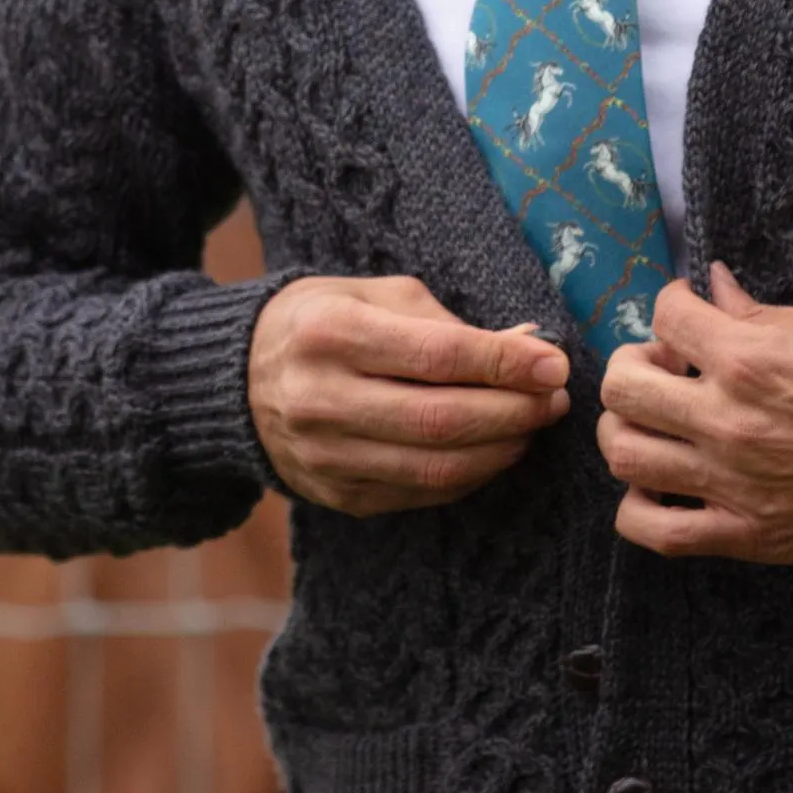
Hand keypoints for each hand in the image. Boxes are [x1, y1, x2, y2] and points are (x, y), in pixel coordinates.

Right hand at [249, 275, 570, 515]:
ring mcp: (325, 456)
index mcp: (330, 333)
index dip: (504, 362)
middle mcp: (320, 399)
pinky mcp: (336, 496)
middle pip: (441, 420)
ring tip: (533, 423)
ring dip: (501, 449)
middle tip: (555, 397)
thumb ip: (449, 323)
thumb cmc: (323, 321)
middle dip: (514, 411)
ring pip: (436, 468)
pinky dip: (470, 474)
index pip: (436, 355)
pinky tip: (494, 449)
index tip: (553, 361)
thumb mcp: (376, 297)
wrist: (237, 378)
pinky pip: (420, 494)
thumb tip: (530, 345)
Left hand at [598, 263, 792, 564]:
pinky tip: (659, 485)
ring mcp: (733, 482)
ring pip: (623, 455)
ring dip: (626, 429)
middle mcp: (729, 419)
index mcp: (749, 357)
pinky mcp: (749, 535)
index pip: (663, 315)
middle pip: (621, 386)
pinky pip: (656, 532)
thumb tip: (714, 286)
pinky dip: (639, 508)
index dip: (673, 305)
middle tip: (665, 367)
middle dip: (634, 364)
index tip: (689, 313)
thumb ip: (756, 310)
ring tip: (656, 423)